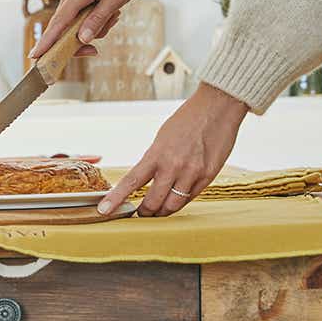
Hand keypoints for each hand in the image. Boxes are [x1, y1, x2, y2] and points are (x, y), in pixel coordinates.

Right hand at [30, 0, 159, 60]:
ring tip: (113, 16)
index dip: (46, 41)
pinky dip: (92, 19)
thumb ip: (99, 18)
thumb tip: (82, 38)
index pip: (59, 22)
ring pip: (73, 23)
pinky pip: (79, 15)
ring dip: (92, 27)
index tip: (35, 56)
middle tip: (95, 50)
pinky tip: (109, 11)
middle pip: (63, 27)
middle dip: (78, 41)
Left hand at [98, 84, 248, 216]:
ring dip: (161, 213)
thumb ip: (153, 161)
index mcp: (156, 154)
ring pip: (172, 206)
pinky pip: (189, 198)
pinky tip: (175, 200)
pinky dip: (179, 202)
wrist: (218, 106)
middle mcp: (173, 166)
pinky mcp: (208, 176)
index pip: (131, 182)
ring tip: (157, 212)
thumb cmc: (187, 120)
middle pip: (152, 203)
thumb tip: (143, 181)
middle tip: (140, 214)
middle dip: (143, 212)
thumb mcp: (161, 139)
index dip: (116, 199)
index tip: (104, 211)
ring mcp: (192, 173)